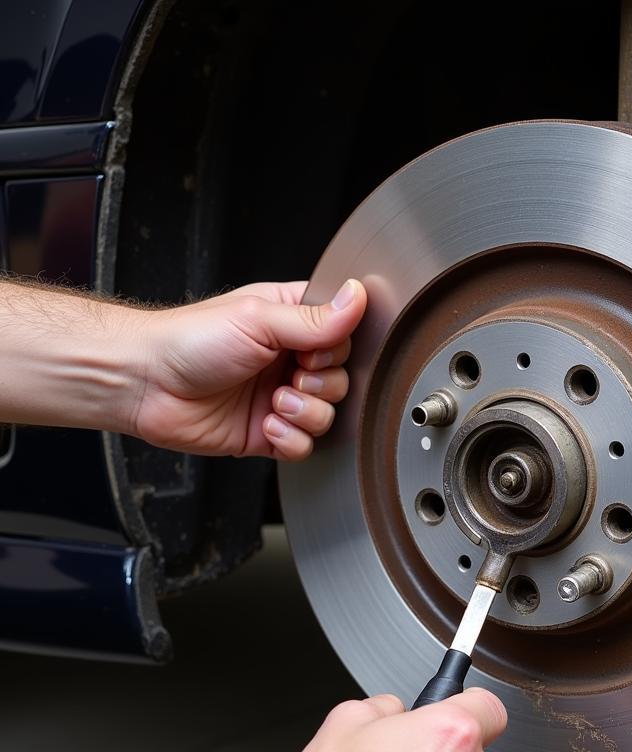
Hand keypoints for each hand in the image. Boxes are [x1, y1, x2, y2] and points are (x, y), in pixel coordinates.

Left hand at [134, 279, 365, 458]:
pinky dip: (291, 439)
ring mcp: (279, 399)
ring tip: (274, 403)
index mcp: (290, 324)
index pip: (342, 337)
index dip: (336, 350)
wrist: (146, 384)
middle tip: (291, 377)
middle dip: (322, 385)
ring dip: (306, 413)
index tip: (311, 350)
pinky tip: (267, 425)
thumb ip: (314, 318)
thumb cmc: (188, 341)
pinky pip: (305, 446)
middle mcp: (288, 361)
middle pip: (341, 381)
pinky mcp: (268, 433)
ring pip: (328, 416)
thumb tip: (357, 296)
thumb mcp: (259, 320)